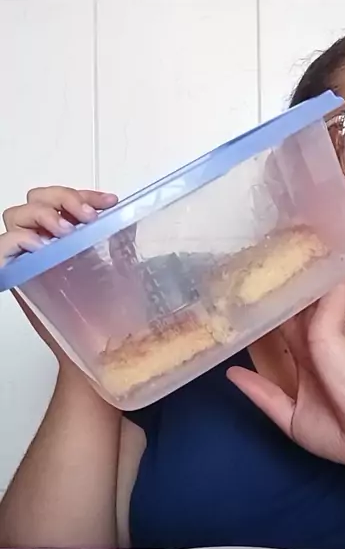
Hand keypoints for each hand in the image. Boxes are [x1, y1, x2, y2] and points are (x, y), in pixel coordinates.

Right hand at [1, 186, 117, 360]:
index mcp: (65, 240)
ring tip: (66, 231)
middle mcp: (43, 246)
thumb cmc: (109, 319)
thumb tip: (128, 216)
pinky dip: (19, 239)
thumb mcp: (121, 272)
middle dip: (61, 197)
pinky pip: (2, 247)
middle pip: (34, 199)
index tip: (109, 202)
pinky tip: (43, 247)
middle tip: (87, 217)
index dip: (82, 193)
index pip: (62, 199)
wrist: (101, 354)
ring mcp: (27, 261)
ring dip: (42, 214)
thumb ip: (119, 244)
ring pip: (14, 215)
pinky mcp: (16, 280)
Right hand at [227, 283, 344, 475]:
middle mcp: (310, 358)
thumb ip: (326, 306)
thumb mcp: (335, 336)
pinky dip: (248, 384)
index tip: (255, 269)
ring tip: (223, 327)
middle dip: (259, 314)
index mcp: (324, 336)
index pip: (298, 307)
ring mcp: (300, 387)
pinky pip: (265, 397)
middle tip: (228, 293)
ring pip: (271, 361)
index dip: (280, 290)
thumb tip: (329, 268)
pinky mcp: (291, 415)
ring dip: (251, 347)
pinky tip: (229, 370)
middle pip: (281, 332)